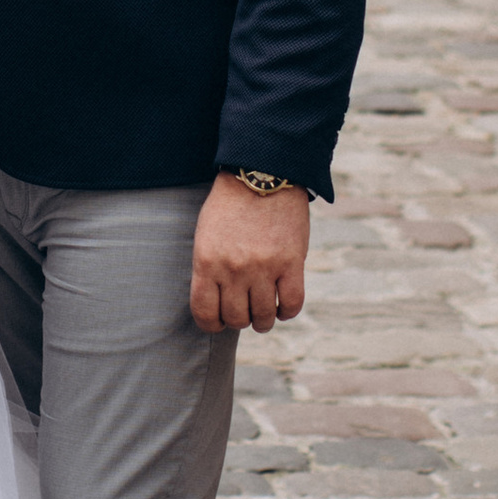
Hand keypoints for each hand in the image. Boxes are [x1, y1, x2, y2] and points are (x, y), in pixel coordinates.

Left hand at [190, 175, 310, 333]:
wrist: (262, 174)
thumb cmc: (230, 205)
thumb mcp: (206, 235)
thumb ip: (209, 269)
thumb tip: (218, 302)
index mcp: (207, 262)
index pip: (205, 313)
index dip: (212, 324)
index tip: (219, 322)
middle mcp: (234, 269)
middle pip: (236, 318)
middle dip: (239, 321)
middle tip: (244, 313)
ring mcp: (264, 267)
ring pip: (263, 316)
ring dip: (263, 321)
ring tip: (264, 315)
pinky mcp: (292, 262)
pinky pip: (292, 303)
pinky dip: (287, 312)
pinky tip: (283, 308)